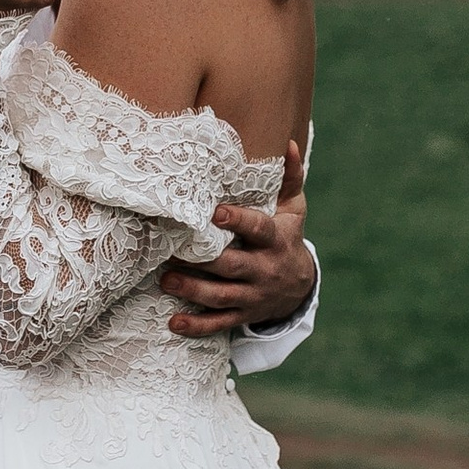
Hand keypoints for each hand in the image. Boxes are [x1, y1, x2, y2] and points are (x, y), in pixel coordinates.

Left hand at [162, 141, 315, 340]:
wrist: (301, 287)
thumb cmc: (288, 237)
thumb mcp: (294, 209)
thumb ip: (289, 178)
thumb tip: (287, 143)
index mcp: (276, 240)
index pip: (258, 229)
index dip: (238, 222)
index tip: (215, 213)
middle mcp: (264, 269)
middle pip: (233, 266)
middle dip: (203, 261)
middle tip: (172, 251)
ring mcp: (253, 295)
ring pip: (222, 296)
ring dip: (193, 291)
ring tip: (166, 281)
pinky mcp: (243, 314)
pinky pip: (219, 323)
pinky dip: (197, 326)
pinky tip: (174, 323)